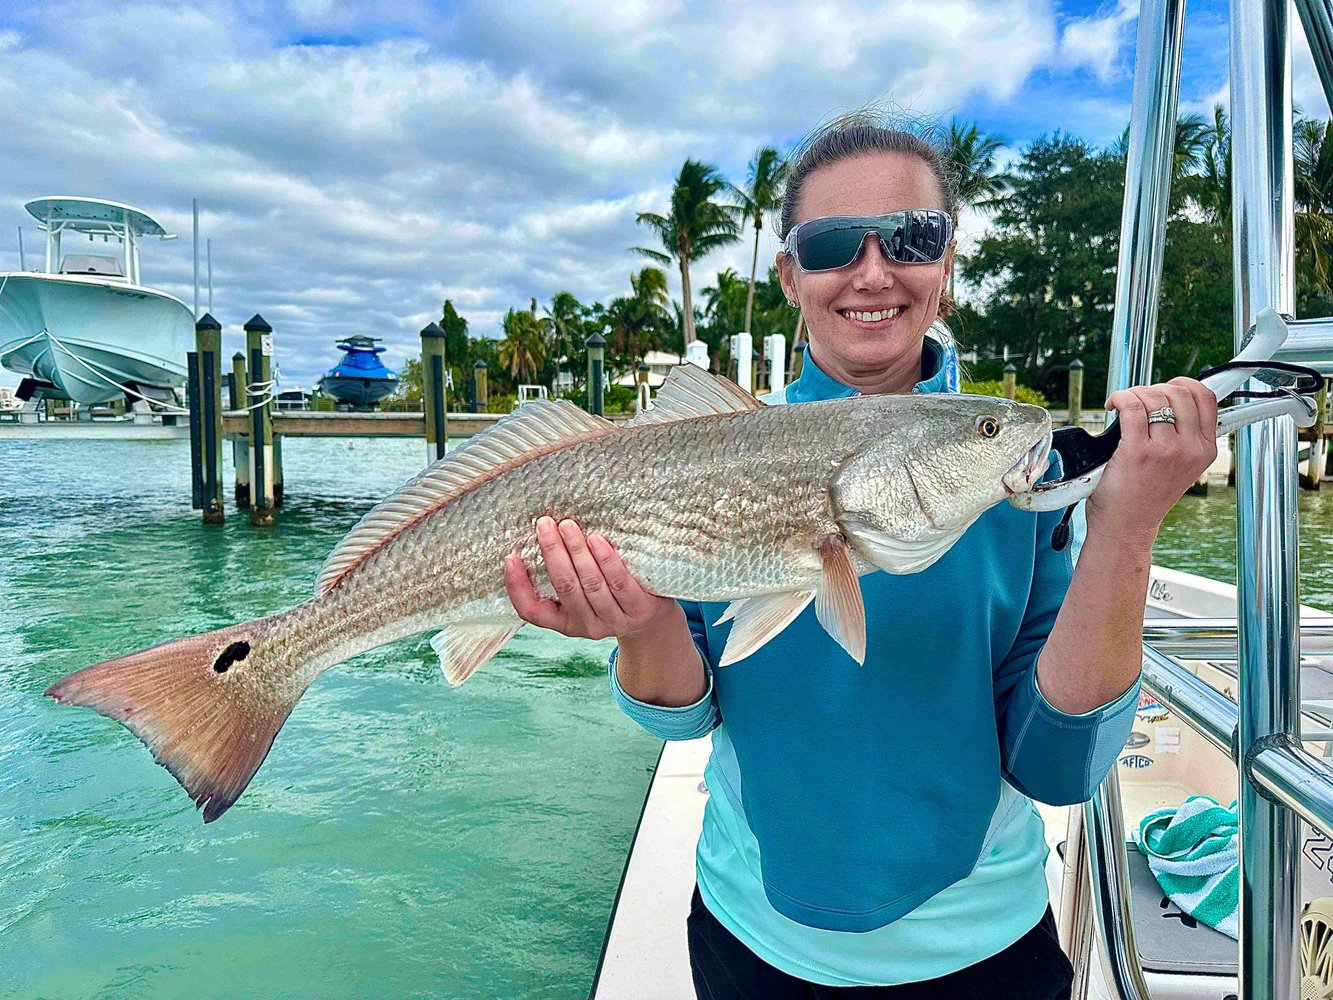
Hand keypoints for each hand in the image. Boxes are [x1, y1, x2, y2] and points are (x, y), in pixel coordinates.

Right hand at [502, 516, 682, 640]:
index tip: (510, 557)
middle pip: (564, 587)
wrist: (653, 621)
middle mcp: (587, 626)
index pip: (532, 611)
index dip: (517, 586)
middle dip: (552, 552)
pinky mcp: (639, 610)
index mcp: (565, 622)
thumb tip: (541, 534)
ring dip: (576, 551)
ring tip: (567, 526)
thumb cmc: (609, 596)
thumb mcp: (582, 595)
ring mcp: (614, 620)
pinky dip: (606, 559)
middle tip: (545, 524)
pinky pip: (618, 582)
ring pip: (590, 583)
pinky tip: (596, 540)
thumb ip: (564, 574)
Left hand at [1086, 378, 1218, 542]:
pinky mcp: (1138, 451)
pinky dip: (1120, 398)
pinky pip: (1132, 407)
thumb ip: (1184, 437)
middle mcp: (1190, 448)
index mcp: (1205, 449)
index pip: (1206, 398)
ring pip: (1153, 397)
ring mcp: (1166, 450)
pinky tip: (1114, 406)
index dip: (1184, 384)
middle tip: (1139, 401)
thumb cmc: (1145, 496)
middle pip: (1178, 392)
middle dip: (1154, 388)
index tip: (1168, 386)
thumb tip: (1171, 401)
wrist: (1127, 526)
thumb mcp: (1180, 467)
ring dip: (1134, 394)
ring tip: (1124, 406)